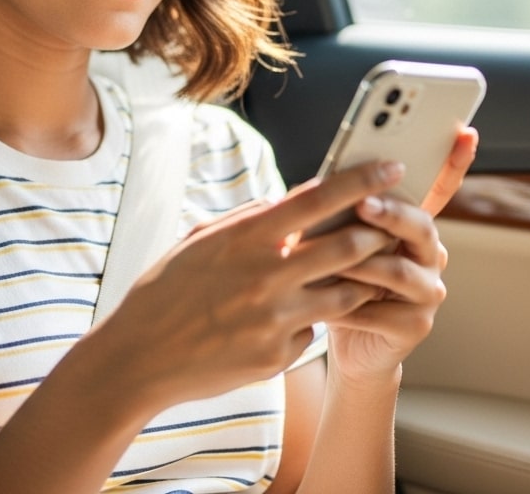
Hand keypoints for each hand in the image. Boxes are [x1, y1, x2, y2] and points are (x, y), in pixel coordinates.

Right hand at [86, 161, 406, 410]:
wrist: (137, 360)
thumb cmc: (163, 293)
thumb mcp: (199, 240)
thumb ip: (247, 220)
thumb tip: (284, 202)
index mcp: (245, 237)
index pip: (319, 199)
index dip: (362, 180)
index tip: (392, 169)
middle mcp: (267, 276)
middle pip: (349, 246)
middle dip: (378, 234)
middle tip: (390, 227)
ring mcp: (276, 320)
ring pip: (345, 294)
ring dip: (358, 281)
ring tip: (358, 274)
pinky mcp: (278, 356)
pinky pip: (313, 332)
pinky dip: (309, 322)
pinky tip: (287, 322)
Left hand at [324, 128, 477, 383]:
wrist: (347, 341)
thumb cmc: (338, 280)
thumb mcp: (336, 239)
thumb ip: (342, 212)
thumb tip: (327, 182)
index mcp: (412, 226)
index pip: (438, 188)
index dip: (454, 161)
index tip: (465, 131)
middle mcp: (429, 254)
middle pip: (421, 226)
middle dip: (392, 213)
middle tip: (364, 204)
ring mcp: (429, 290)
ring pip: (401, 270)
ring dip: (362, 264)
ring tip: (327, 260)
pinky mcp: (417, 325)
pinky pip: (384, 310)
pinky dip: (350, 305)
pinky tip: (324, 303)